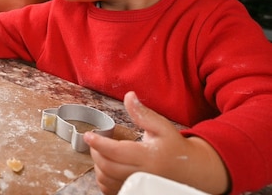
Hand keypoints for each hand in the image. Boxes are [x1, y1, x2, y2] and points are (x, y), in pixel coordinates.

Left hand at [83, 91, 228, 194]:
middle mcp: (142, 174)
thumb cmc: (175, 147)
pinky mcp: (135, 191)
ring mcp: (138, 185)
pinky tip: (107, 167)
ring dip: (98, 166)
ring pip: (107, 180)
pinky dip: (104, 179)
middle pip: (108, 167)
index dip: (99, 143)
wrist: (192, 170)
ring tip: (101, 153)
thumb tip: (129, 96)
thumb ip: (143, 113)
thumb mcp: (162, 127)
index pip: (116, 152)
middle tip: (94, 143)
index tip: (89, 136)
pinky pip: (111, 190)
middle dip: (95, 153)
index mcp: (148, 156)